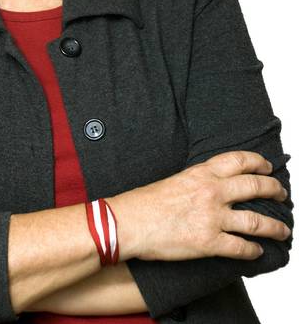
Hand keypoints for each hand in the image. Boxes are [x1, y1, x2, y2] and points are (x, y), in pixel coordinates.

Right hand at [107, 150, 290, 261]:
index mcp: (202, 173)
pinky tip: (257, 252)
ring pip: (257, 221)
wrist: (129, 223)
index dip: (258, 163)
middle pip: (255, 186)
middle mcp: (212, 192)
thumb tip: (213, 185)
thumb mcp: (176, 180)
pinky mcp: (208, 242)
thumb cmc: (145, 203)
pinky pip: (241, 247)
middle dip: (274, 190)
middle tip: (282, 194)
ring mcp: (212, 217)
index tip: (267, 167)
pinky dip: (253, 251)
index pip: (239, 160)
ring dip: (275, 227)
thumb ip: (198, 180)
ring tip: (282, 230)